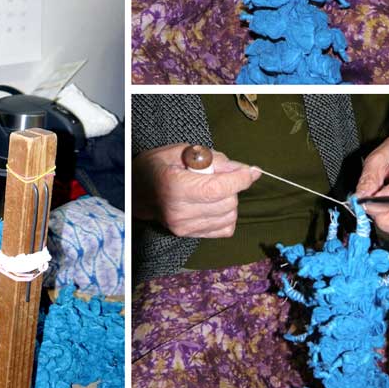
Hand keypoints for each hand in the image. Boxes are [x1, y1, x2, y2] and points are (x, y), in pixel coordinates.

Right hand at [133, 143, 260, 236]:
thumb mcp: (180, 152)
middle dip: (232, 186)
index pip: (218, 188)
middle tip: (220, 175)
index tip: (252, 171)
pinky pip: (224, 229)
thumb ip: (212, 159)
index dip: (240, 179)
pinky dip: (226, 216)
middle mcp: (179, 211)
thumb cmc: (157, 167)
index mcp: (175, 186)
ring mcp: (184, 227)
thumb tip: (242, 170)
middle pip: (227, 202)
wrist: (136, 191)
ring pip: (229, 216)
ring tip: (214, 190)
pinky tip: (215, 205)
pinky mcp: (188, 235)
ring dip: (229, 201)